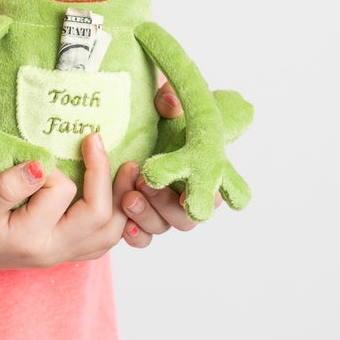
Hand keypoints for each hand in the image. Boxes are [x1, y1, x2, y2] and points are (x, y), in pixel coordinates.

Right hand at [0, 134, 140, 282]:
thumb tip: (41, 166)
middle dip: (105, 176)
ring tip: (125, 168)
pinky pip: (99, 239)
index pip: (63, 193)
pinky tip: (113, 194)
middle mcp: (52, 251)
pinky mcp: (58, 249)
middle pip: (100, 218)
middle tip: (97, 139)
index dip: (53, 167)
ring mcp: (58, 253)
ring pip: (108, 232)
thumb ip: (5, 187)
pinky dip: (113, 216)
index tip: (36, 155)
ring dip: (120, 199)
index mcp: (31, 239)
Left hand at [117, 82, 211, 242]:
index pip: (214, 194)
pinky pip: (142, 238)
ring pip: (162, 227)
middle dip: (165, 205)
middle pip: (186, 217)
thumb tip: (168, 102)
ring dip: (146, 216)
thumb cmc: (156, 117)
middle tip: (144, 185)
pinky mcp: (140, 219)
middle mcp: (186, 197)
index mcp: (202, 172)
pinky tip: (125, 226)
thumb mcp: (163, 104)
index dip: (206, 198)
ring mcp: (163, 211)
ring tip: (128, 198)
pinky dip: (136, 236)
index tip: (187, 192)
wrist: (125, 128)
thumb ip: (168, 102)